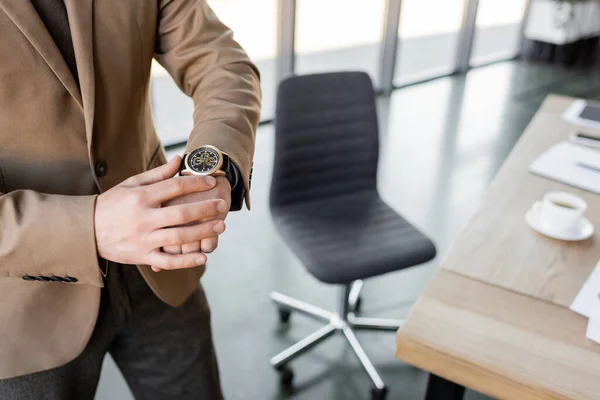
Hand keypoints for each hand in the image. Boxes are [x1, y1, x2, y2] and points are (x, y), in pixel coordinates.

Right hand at [94, 156, 228, 270]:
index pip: (174, 187)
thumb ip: (158, 174)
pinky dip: (187, 261)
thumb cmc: (113, 204)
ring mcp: (143, 239)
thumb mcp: (131, 184)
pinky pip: (168, 261)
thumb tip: (179, 159)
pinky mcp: (142, 256)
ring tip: (220, 226)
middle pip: (181, 214)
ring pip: (179, 237)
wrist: (86, 231)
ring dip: (203, 232)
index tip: (212, 181)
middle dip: (206, 209)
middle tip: (223, 205)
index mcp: (140, 197)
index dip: (196, 183)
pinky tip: (203, 256)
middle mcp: (143, 219)